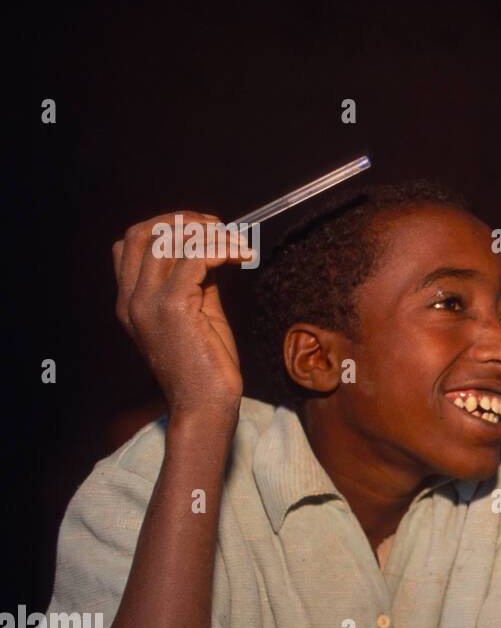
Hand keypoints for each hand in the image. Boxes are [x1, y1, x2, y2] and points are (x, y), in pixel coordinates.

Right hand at [112, 212, 245, 422]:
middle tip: (221, 228)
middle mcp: (131, 300)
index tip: (205, 229)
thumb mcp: (199, 315)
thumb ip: (198, 283)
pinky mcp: (173, 308)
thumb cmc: (206, 367)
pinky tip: (243, 257)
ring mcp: (147, 303)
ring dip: (209, 233)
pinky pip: (196, 259)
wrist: (205, 407)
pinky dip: (222, 249)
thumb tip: (213, 249)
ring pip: (168, 240)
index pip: (133, 243)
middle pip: (143, 233)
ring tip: (239, 243)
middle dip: (184, 220)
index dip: (167, 225)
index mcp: (131, 302)